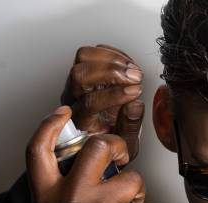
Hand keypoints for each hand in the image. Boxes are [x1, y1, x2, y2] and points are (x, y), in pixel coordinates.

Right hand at [26, 106, 155, 202]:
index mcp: (47, 197)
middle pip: (98, 147)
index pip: (39, 150)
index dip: (49, 124)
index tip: (62, 113)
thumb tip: (90, 176)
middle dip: (116, 146)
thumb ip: (63, 196)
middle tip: (122, 156)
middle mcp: (72, 196)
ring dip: (136, 194)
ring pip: (132, 179)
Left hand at [61, 44, 144, 159]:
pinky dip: (114, 53)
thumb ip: (130, 126)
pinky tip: (128, 64)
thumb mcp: (126, 144)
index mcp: (81, 122)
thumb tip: (135, 104)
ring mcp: (75, 84)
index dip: (114, 94)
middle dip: (111, 72)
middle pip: (80, 74)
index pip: (90, 102)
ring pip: (82, 58)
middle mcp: (72, 100)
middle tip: (135, 77)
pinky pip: (91, 53)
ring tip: (133, 69)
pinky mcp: (84, 71)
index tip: (135, 92)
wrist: (103, 139)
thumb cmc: (113, 142)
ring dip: (112, 59)